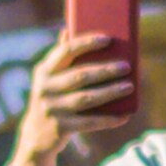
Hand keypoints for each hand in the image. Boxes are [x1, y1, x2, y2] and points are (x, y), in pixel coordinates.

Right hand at [6, 31, 137, 165]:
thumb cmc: (52, 99)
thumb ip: (60, 58)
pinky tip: (124, 115)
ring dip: (110, 92)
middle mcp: (45, 88)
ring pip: (87, 98)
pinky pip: (89, 122)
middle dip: (105, 70)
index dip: (86, 43)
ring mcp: (52, 109)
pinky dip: (108, 119)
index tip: (107, 39)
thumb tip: (69, 29)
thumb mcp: (49, 79)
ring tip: (129, 86)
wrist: (36, 136)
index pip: (65, 51)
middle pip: (80, 75)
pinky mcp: (61, 128)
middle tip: (126, 66)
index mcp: (44, 71)